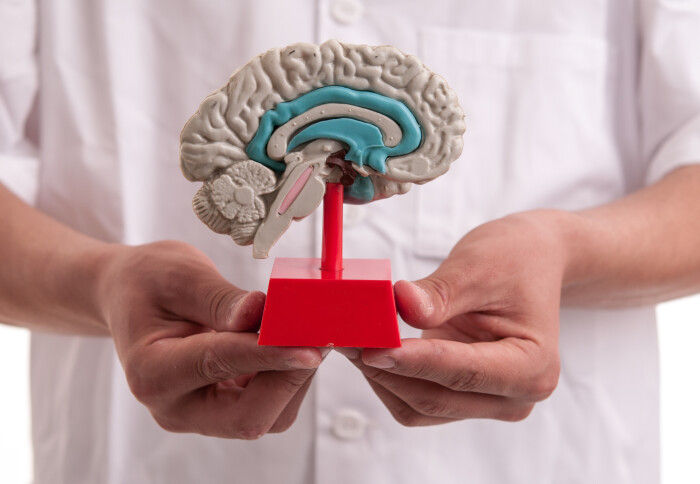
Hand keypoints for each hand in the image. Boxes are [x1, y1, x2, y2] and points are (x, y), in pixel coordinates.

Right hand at [98, 240, 324, 438]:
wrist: (133, 296)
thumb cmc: (150, 281)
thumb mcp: (180, 275)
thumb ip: (221, 299)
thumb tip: (260, 313)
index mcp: (152, 373)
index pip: (218, 365)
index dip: (269, 354)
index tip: (310, 346)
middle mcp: (174, 407)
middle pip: (248, 416)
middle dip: (289, 378)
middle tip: (319, 337)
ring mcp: (199, 414)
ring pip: (264, 416)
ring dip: (293, 378)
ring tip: (305, 333)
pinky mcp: (222, 409)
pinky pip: (265, 405)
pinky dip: (286, 376)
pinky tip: (292, 342)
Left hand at [341, 211, 565, 424]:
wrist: (531, 262)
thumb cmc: (515, 259)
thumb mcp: (479, 266)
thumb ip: (441, 293)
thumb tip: (402, 304)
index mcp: (532, 367)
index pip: (463, 373)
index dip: (413, 362)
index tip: (373, 347)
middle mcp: (513, 396)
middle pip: (436, 399)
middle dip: (387, 369)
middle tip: (347, 337)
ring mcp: (486, 400)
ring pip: (419, 406)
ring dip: (382, 377)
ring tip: (353, 340)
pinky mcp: (461, 395)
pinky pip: (415, 400)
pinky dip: (389, 377)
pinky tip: (371, 348)